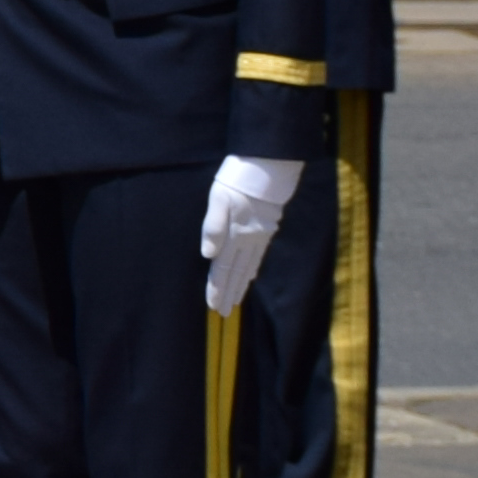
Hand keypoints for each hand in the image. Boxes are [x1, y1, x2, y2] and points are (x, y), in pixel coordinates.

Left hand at [199, 153, 302, 311]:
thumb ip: (213, 226)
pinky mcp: (267, 228)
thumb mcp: (218, 199)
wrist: (268, 165)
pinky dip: (252, 269)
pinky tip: (250, 276)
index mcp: (236, 234)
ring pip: (249, 266)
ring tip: (235, 301)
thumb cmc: (237, 179)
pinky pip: (258, 255)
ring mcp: (260, 235)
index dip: (218, 287)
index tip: (214, 305)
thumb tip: (208, 255)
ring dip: (240, 285)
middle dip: (229, 293)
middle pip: (236, 272)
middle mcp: (250, 239)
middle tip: (223, 312)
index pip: (224, 267)